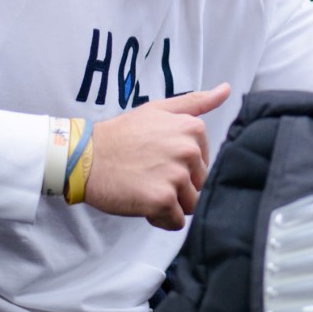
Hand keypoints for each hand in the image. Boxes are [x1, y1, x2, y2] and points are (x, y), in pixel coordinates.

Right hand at [82, 83, 230, 226]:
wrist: (85, 158)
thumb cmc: (121, 135)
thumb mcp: (158, 110)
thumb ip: (195, 102)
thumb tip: (227, 89)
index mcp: (193, 129)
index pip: (204, 163)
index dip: (182, 167)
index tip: (159, 160)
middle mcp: (189, 151)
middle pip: (199, 184)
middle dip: (178, 187)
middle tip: (149, 175)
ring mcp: (176, 176)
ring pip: (190, 205)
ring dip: (171, 204)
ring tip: (145, 188)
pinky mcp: (162, 200)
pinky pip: (176, 222)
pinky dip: (160, 219)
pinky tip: (142, 202)